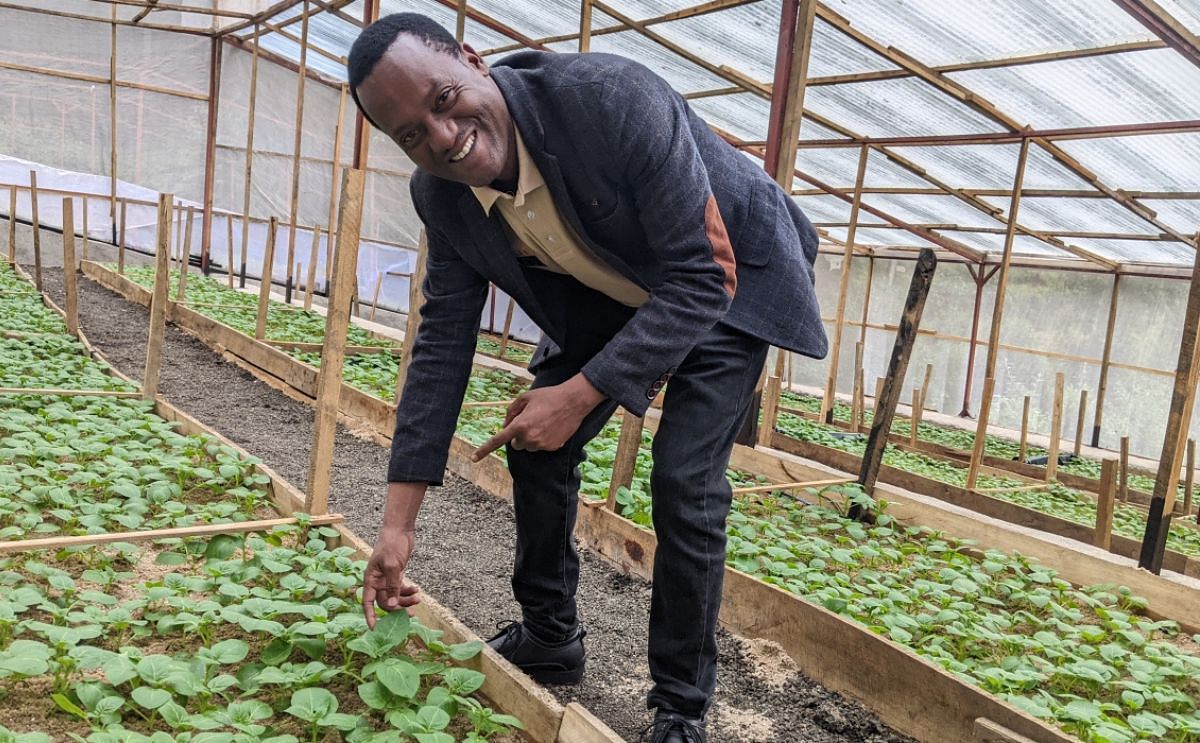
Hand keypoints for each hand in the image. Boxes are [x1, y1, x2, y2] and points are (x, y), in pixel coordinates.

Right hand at [362, 527, 420, 628]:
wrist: (400, 530)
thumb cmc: (392, 545)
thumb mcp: (392, 566)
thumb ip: (392, 586)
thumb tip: (391, 605)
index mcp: (371, 579)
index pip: (367, 602)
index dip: (370, 615)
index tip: (373, 628)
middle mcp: (377, 582)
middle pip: (385, 602)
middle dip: (398, 607)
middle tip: (412, 610)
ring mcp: (387, 579)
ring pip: (395, 597)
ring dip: (406, 600)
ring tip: (418, 597)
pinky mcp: (397, 575)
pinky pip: (401, 589)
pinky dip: (408, 592)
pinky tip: (416, 590)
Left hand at [472, 373, 603, 460]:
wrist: (574, 401)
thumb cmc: (548, 396)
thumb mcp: (525, 397)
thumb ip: (511, 411)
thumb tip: (505, 426)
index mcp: (520, 425)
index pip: (498, 440)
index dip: (484, 450)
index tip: (474, 458)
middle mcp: (529, 438)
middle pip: (515, 444)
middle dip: (518, 435)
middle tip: (529, 421)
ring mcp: (541, 445)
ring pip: (528, 446)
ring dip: (530, 438)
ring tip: (542, 422)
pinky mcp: (552, 448)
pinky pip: (541, 447)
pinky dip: (543, 439)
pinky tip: (551, 427)